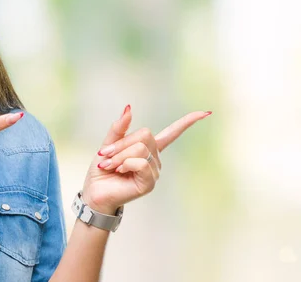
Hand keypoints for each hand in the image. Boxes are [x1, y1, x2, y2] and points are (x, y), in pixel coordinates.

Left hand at [81, 105, 211, 213]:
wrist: (95, 193)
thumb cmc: (102, 170)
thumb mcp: (108, 144)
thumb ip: (119, 128)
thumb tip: (129, 108)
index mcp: (147, 148)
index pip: (171, 133)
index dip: (187, 122)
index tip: (205, 113)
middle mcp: (154, 158)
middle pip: (145, 135)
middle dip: (122, 143)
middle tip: (107, 155)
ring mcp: (154, 171)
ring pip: (141, 149)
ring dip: (120, 155)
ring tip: (110, 165)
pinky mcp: (149, 183)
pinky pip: (140, 163)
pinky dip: (125, 164)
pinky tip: (120, 171)